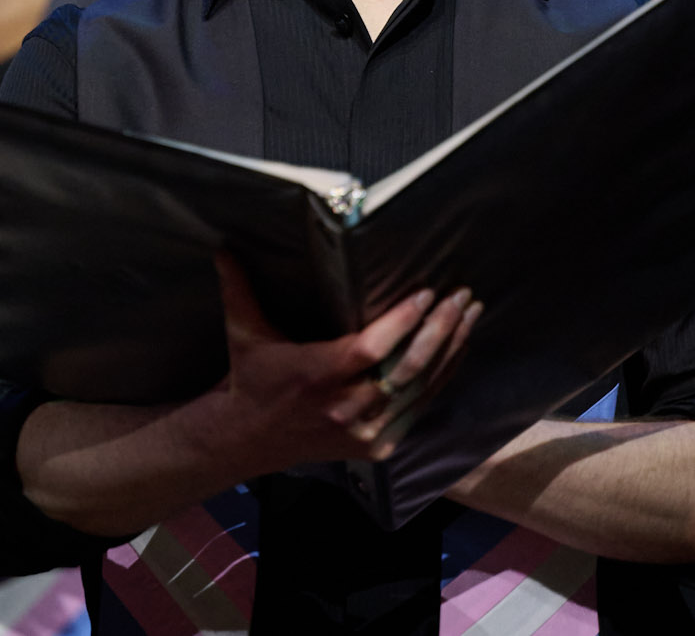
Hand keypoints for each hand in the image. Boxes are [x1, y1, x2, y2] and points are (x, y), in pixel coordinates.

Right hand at [197, 253, 481, 478]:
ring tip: (470, 314)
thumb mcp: (243, 333)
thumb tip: (224, 247)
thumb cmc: (251, 377)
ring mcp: (363, 432)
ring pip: (420, 390)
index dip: (402, 322)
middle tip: (461, 296)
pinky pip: (418, 410)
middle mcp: (343, 408)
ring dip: (451, 350)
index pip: (370, 350)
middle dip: (440, 330)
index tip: (426, 292)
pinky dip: (443, 379)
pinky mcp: (375, 447)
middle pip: (405, 369)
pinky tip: (459, 350)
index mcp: (314, 375)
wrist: (247, 440)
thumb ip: (239, 289)